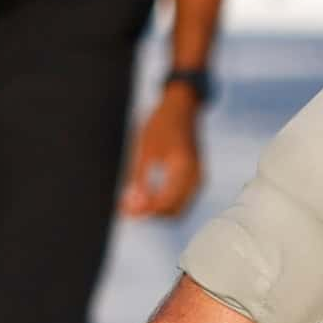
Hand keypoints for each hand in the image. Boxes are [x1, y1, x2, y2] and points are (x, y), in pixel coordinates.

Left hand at [120, 88, 203, 217]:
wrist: (180, 107)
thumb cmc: (160, 124)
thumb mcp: (143, 150)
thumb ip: (137, 180)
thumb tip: (131, 206)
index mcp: (184, 168)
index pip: (165, 204)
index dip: (143, 212)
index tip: (123, 211)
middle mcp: (196, 176)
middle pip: (174, 212)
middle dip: (150, 215)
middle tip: (126, 210)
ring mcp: (199, 177)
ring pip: (178, 208)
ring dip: (157, 211)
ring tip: (133, 202)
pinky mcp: (196, 176)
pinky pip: (182, 199)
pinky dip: (164, 202)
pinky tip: (146, 195)